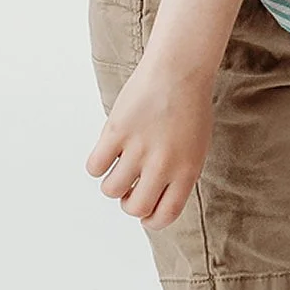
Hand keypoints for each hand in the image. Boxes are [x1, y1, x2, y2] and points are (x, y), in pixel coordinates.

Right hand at [86, 61, 214, 229]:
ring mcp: (138, 148)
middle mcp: (163, 165)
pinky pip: (94, 166)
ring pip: (111, 189)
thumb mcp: (195, 149)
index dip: (151, 220)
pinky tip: (108, 151)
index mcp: (187, 172)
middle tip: (131, 186)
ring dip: (112, 183)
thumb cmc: (190, 108)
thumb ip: (177, 176)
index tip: (145, 212)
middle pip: (134, 208)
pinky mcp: (116, 131)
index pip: (165, 216)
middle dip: (129, 202)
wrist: (180, 70)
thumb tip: (153, 201)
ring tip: (120, 166)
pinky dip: (97, 164)